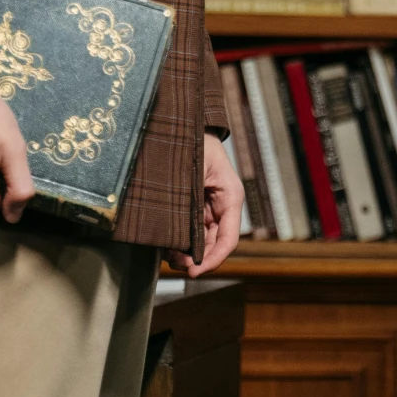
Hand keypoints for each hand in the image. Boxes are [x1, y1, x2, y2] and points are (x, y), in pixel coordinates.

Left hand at [182, 133, 242, 275]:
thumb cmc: (196, 142)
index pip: (228, 239)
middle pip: (214, 244)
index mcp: (231, 197)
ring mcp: (209, 208)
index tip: (195, 271)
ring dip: (187, 253)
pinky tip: (166, 246)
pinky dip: (180, 242)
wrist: (188, 125)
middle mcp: (222, 206)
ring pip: (202, 241)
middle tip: (177, 266)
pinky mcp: (195, 208)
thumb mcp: (194, 170)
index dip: (214, 259)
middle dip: (197, 259)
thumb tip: (179, 234)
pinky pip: (191, 230)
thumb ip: (190, 200)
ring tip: (169, 258)